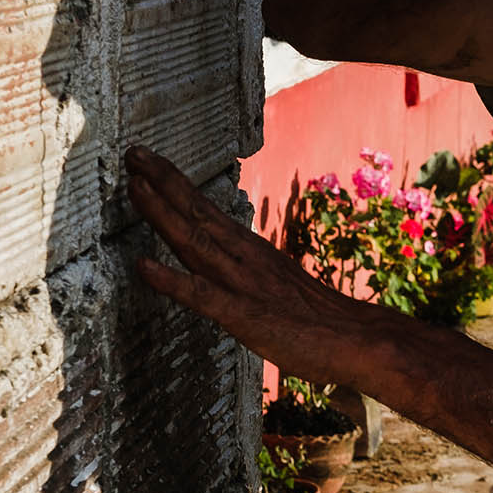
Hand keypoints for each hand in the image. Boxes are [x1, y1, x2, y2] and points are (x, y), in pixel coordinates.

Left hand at [125, 145, 369, 381]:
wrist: (359, 340)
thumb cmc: (321, 319)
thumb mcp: (279, 284)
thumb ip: (249, 273)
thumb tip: (229, 263)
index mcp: (252, 250)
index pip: (207, 209)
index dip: (175, 184)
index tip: (148, 161)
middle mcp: (246, 258)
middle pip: (198, 213)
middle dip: (163, 182)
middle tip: (133, 153)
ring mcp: (244, 284)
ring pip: (196, 242)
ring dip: (162, 214)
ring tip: (134, 186)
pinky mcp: (244, 316)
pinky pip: (202, 296)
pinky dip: (171, 280)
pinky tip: (143, 267)